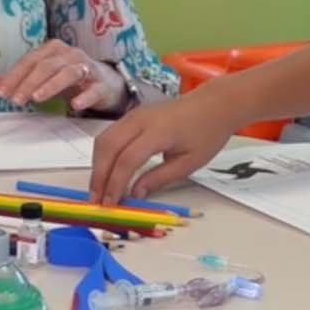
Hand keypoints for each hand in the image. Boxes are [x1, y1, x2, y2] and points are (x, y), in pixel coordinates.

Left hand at [0, 41, 124, 112]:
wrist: (106, 84)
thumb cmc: (69, 80)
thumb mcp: (42, 78)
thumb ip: (17, 80)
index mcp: (53, 50)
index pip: (30, 61)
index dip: (14, 76)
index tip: (1, 93)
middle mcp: (70, 54)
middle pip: (46, 66)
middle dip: (29, 82)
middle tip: (16, 100)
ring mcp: (87, 68)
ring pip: (68, 73)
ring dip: (51, 85)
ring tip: (37, 98)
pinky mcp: (101, 84)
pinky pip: (93, 89)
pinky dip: (84, 96)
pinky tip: (75, 106)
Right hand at [88, 90, 237, 204]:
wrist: (213, 105)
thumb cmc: (206, 133)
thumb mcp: (189, 163)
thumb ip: (159, 178)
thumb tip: (135, 194)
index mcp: (158, 131)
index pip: (127, 159)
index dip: (115, 183)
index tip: (110, 204)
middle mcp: (139, 120)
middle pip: (108, 147)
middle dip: (99, 176)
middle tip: (96, 200)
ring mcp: (132, 115)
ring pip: (104, 140)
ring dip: (97, 166)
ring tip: (98, 190)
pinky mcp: (131, 116)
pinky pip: (109, 135)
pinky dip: (104, 156)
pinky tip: (106, 173)